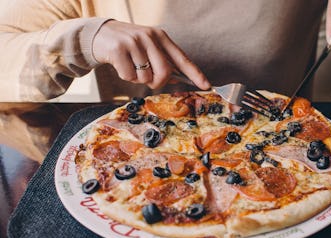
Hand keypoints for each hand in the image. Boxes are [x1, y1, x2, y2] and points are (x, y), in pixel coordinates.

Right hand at [92, 20, 209, 89]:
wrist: (99, 34)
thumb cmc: (128, 46)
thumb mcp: (148, 48)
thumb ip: (162, 61)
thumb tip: (176, 80)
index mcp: (160, 37)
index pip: (182, 58)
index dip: (195, 74)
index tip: (206, 85)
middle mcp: (149, 37)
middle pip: (165, 73)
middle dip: (157, 82)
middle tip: (148, 78)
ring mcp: (134, 42)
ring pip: (145, 78)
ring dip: (138, 79)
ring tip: (130, 65)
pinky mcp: (118, 49)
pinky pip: (129, 77)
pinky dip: (125, 77)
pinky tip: (121, 65)